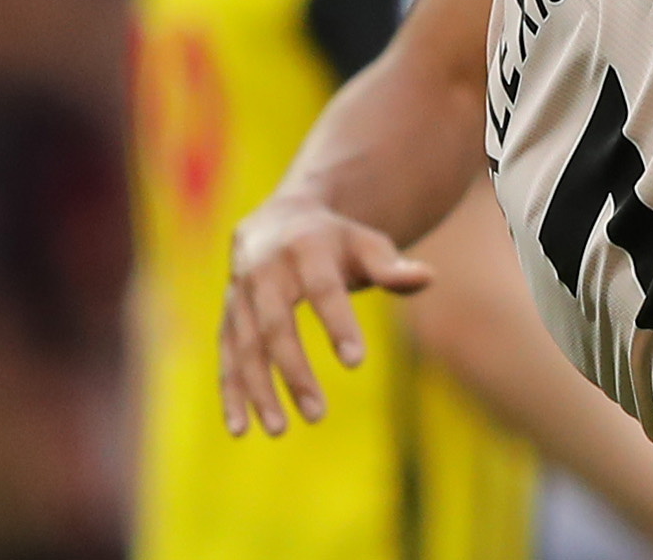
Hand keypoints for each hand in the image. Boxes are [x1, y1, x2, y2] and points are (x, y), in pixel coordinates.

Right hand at [219, 197, 430, 436]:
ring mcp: (238, 297)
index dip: (338, 323)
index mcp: (305, 248)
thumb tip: (428, 277)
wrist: (277, 221)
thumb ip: (392, 265)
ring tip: (281, 430)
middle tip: (318, 414)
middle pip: (276, 326)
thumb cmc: (336, 241)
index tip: (356, 362)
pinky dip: (230, 394)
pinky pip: (225, 359)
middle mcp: (264, 272)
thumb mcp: (366, 243)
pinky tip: (241, 429)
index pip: (322, 289)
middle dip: (294, 372)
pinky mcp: (227, 319)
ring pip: (244, 348)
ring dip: (259, 391)